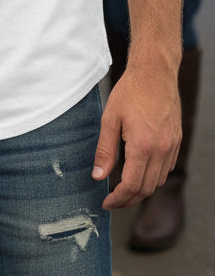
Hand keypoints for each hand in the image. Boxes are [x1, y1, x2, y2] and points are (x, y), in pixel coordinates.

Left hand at [92, 63, 180, 209]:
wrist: (155, 73)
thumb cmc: (130, 91)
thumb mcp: (110, 118)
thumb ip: (105, 150)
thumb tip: (98, 176)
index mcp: (143, 146)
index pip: (131, 185)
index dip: (118, 198)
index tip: (106, 203)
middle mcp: (161, 150)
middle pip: (146, 188)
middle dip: (129, 199)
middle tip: (113, 201)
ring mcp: (172, 147)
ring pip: (158, 181)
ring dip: (142, 190)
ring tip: (124, 189)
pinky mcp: (177, 141)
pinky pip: (167, 169)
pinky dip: (153, 177)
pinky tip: (140, 172)